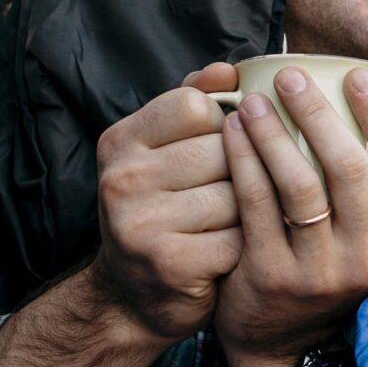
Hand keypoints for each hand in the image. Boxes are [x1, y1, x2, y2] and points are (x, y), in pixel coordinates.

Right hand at [84, 64, 245, 341]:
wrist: (130, 298)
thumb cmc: (160, 211)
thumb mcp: (161, 152)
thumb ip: (193, 104)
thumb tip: (229, 68)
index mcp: (120, 142)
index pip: (195, 106)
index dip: (220, 125)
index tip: (216, 148)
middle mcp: (123, 179)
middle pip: (223, 150)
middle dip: (241, 171)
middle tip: (228, 194)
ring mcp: (142, 223)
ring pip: (237, 194)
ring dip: (247, 210)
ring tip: (231, 223)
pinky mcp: (170, 262)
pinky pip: (238, 237)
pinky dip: (245, 245)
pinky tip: (231, 253)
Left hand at [211, 67, 367, 366]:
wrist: (281, 341)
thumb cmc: (329, 267)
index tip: (356, 76)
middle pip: (350, 168)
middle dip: (319, 113)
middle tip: (291, 76)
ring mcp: (321, 271)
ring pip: (300, 184)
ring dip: (274, 133)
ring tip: (252, 102)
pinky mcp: (273, 276)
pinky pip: (257, 206)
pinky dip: (244, 162)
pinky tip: (230, 134)